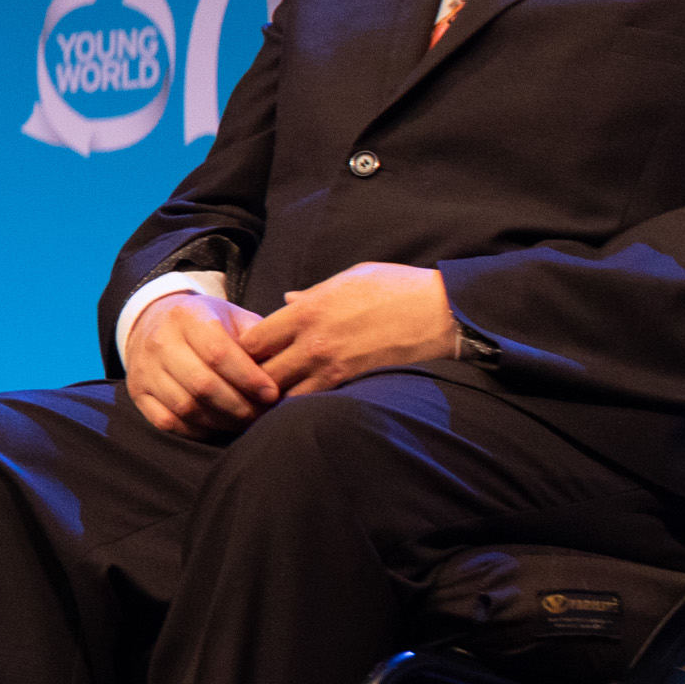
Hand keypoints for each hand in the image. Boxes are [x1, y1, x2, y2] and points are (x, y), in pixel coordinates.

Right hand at [125, 290, 278, 438]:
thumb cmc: (205, 322)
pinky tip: (217, 425)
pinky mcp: (137, 392)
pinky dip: (197, 430)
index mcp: (187, 316)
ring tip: (244, 422)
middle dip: (239, 405)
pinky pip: (167, 422)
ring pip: (186, 407)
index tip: (271, 394)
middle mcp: (159, 341)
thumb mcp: (231, 316)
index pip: (218, 353)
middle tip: (262, 413)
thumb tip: (283, 369)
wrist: (154, 320)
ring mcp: (144, 369)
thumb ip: (257, 338)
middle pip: (202, 385)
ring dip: (221, 421)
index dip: (248, 378)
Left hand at [242, 262, 459, 397]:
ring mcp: (331, 365)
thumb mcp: (348, 278)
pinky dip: (300, 405)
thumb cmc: (395, 288)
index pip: (253, 339)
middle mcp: (312, 341)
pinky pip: (312, 401)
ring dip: (275, 396)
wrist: (440, 312)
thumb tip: (288, 301)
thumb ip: (312, 294)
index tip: (248, 353)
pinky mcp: (351, 382)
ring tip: (274, 396)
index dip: (244, 350)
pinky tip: (299, 404)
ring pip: (282, 393)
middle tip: (252, 382)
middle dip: (252, 378)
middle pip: (260, 371)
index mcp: (307, 310)